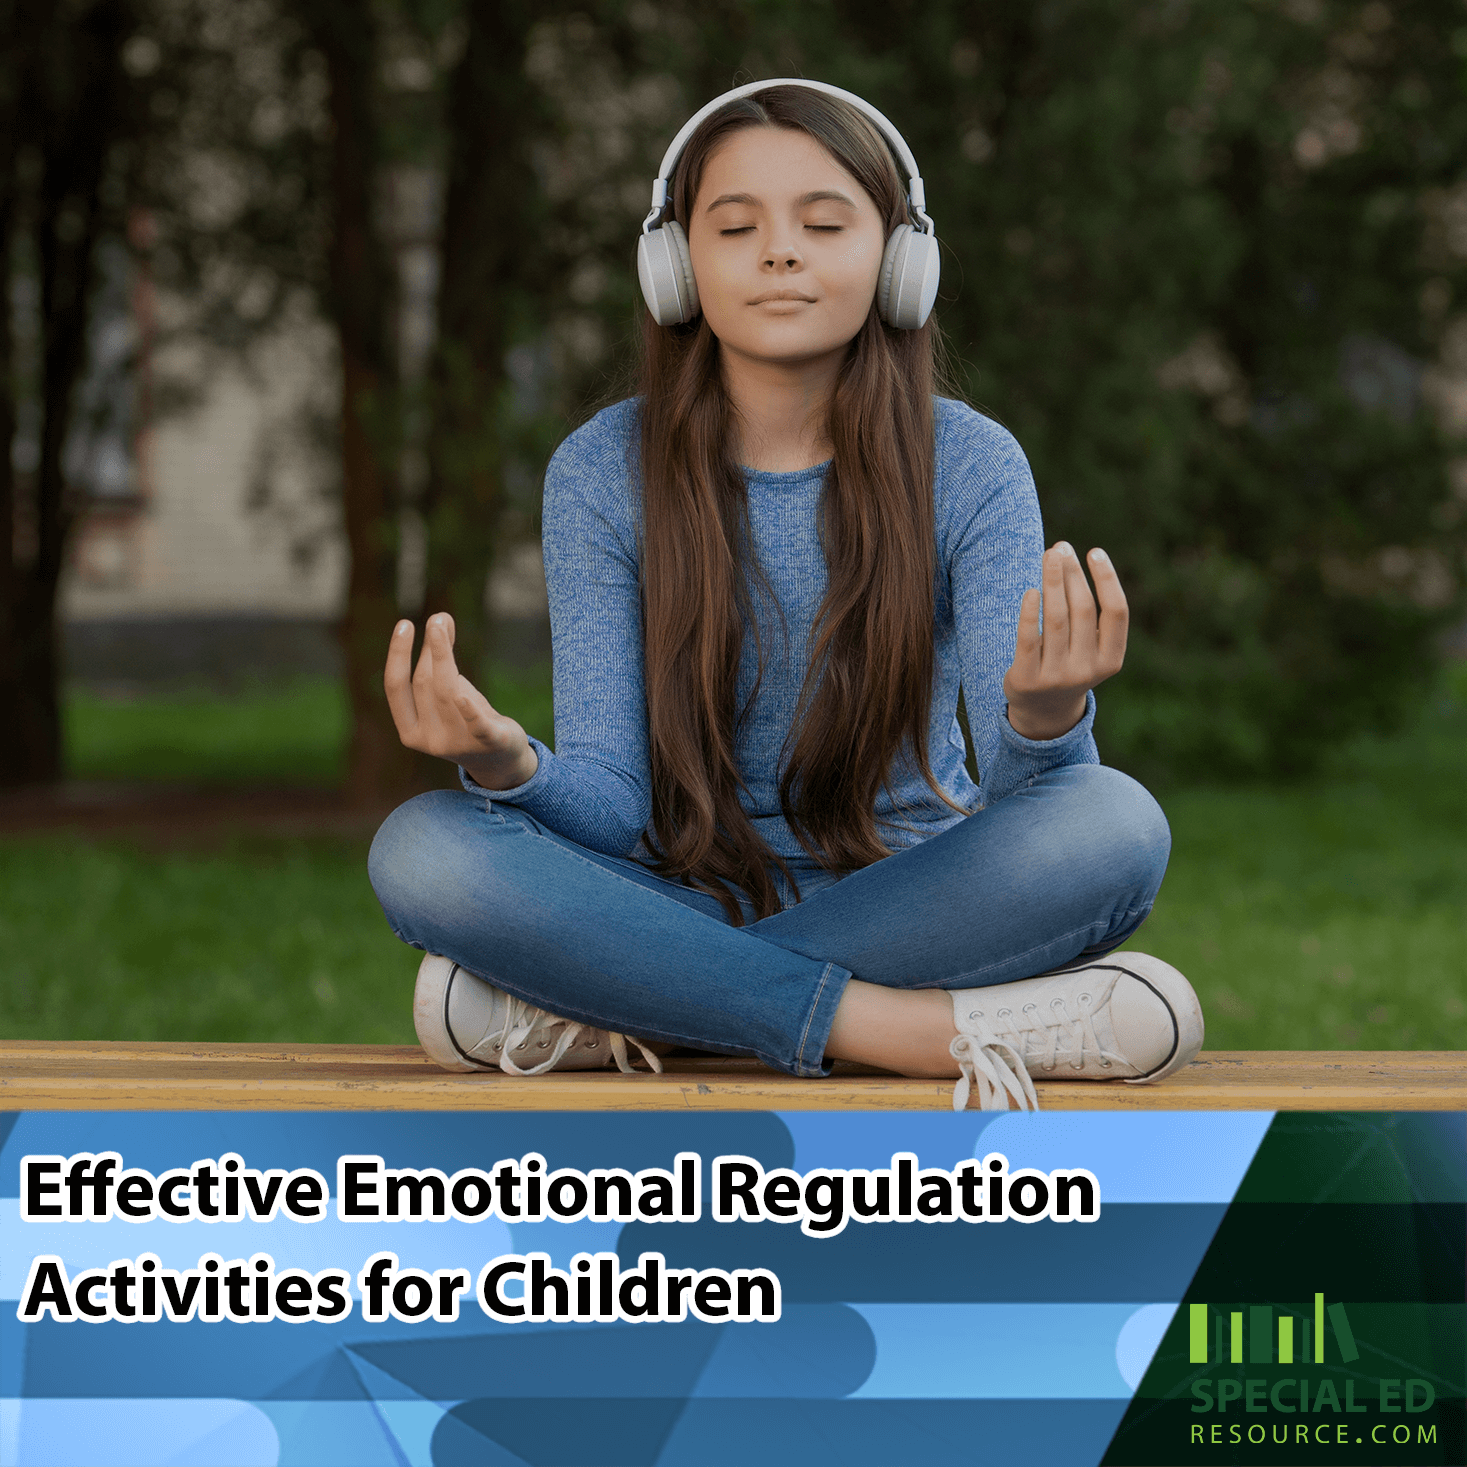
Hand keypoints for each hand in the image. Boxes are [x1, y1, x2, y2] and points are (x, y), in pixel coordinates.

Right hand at [384, 613, 538, 788]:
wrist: (499, 761)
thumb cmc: (466, 720)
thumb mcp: (447, 695)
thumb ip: (440, 662)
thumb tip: (440, 618)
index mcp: (410, 731)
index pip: (397, 689)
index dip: (397, 655)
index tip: (404, 623)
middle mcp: (431, 740)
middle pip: (425, 685)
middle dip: (431, 650)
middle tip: (439, 620)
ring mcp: (459, 743)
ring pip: (448, 693)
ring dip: (445, 656)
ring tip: (445, 625)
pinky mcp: (490, 742)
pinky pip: (477, 726)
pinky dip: (470, 712)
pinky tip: (464, 696)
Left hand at [1003, 542, 1127, 740]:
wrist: (1042, 711)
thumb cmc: (1068, 663)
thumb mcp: (1088, 647)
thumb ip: (1087, 614)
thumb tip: (1067, 558)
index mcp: (1111, 660)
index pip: (1116, 612)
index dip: (1107, 579)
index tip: (1094, 551)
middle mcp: (1087, 670)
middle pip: (1082, 610)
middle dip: (1072, 574)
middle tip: (1061, 548)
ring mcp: (1057, 677)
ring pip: (1056, 619)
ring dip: (1052, 582)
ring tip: (1049, 556)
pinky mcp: (1028, 680)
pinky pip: (1029, 639)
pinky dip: (1030, 612)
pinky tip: (1031, 591)